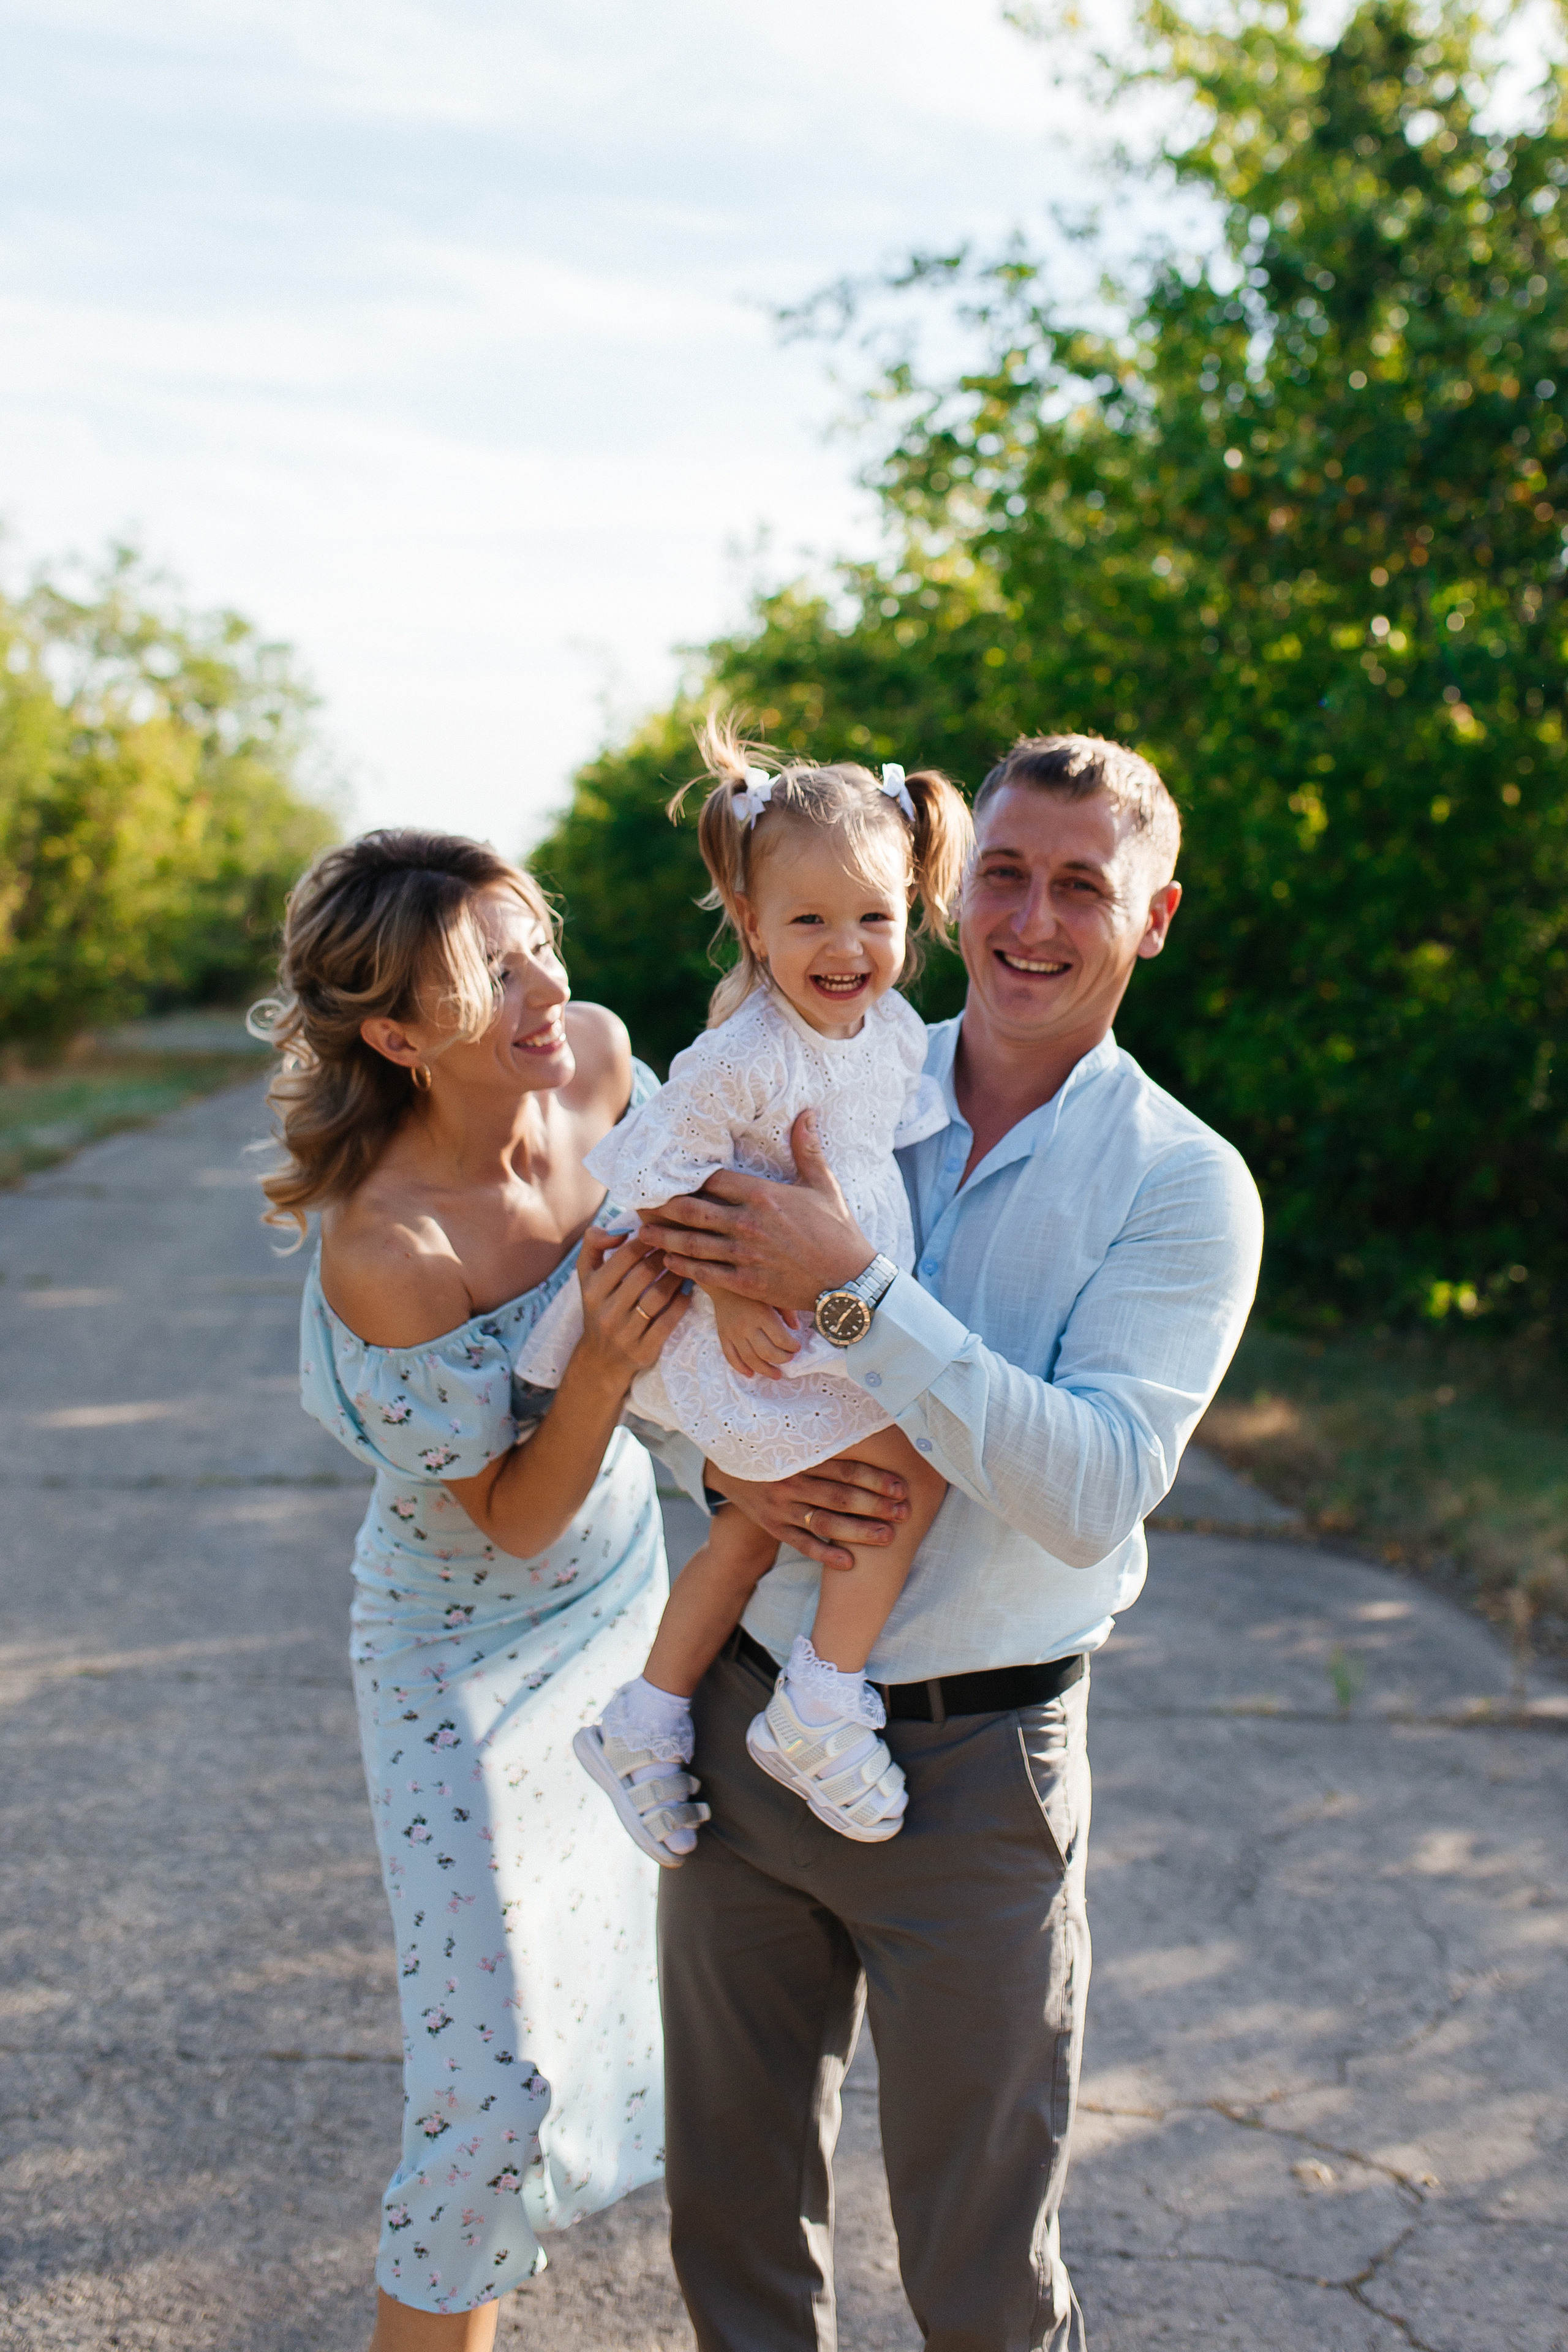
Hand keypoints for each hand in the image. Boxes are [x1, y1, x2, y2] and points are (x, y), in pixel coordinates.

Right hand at [573, 1226, 686, 1386]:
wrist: (601, 1361)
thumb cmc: (599, 1307)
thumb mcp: (586, 1276)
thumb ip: (593, 1244)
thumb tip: (620, 1231)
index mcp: (592, 1289)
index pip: (625, 1256)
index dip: (648, 1241)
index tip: (662, 1235)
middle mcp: (606, 1311)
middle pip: (644, 1273)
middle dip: (665, 1256)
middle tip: (680, 1247)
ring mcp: (624, 1333)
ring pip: (657, 1296)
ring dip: (676, 1277)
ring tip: (685, 1266)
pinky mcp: (642, 1351)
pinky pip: (667, 1322)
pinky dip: (681, 1303)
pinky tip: (687, 1290)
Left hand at [640, 1110, 872, 1311]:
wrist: (849, 1281)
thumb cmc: (838, 1231)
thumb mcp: (824, 1186)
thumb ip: (807, 1149)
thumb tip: (806, 1113)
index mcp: (763, 1195)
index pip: (713, 1180)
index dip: (687, 1177)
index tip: (667, 1174)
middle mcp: (747, 1223)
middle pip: (692, 1210)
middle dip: (663, 1206)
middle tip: (639, 1202)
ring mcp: (744, 1254)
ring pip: (692, 1243)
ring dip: (664, 1236)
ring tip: (641, 1231)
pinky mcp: (746, 1282)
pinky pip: (705, 1272)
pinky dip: (682, 1266)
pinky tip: (666, 1260)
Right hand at [706, 1449, 909, 1571]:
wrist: (728, 1466)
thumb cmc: (776, 1452)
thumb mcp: (796, 1442)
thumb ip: (827, 1444)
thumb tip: (871, 1430)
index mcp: (802, 1457)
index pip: (845, 1470)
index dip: (875, 1479)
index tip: (901, 1487)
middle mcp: (791, 1482)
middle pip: (840, 1497)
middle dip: (875, 1506)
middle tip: (904, 1513)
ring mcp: (781, 1507)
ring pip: (825, 1522)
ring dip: (859, 1531)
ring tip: (887, 1536)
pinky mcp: (773, 1526)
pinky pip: (801, 1544)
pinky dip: (825, 1554)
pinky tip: (849, 1562)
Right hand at [710, 1286, 802, 1380]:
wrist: (723, 1285)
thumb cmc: (752, 1291)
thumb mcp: (772, 1296)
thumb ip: (786, 1311)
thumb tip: (797, 1328)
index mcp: (762, 1314)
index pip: (780, 1339)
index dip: (792, 1347)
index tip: (797, 1348)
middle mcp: (747, 1325)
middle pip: (767, 1352)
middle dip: (782, 1359)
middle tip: (789, 1359)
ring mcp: (733, 1333)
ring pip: (750, 1359)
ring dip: (765, 1370)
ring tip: (777, 1375)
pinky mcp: (723, 1336)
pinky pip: (731, 1357)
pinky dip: (740, 1368)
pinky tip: (751, 1374)